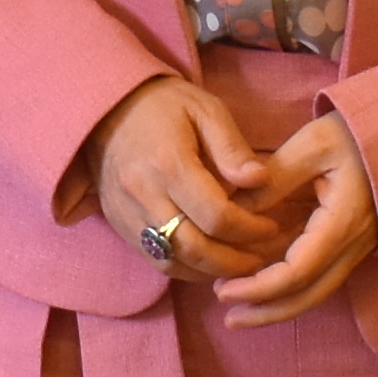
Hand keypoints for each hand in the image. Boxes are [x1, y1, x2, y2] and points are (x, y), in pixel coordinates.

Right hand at [79, 80, 295, 282]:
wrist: (107, 108)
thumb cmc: (164, 105)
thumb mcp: (205, 109)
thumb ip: (232, 147)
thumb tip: (260, 181)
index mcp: (169, 163)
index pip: (216, 215)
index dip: (249, 229)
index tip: (270, 226)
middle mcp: (144, 194)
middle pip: (194, 248)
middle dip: (233, 261)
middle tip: (260, 258)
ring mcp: (127, 213)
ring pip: (172, 261)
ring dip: (210, 271)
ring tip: (238, 264)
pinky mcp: (119, 224)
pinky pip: (154, 259)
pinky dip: (185, 268)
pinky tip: (208, 261)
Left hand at [200, 111, 377, 326]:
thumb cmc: (359, 135)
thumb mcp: (313, 145)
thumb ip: (273, 178)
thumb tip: (232, 209)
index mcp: (341, 224)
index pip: (297, 273)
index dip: (259, 289)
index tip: (224, 291)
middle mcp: (352, 245)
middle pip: (308, 296)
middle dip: (267, 312)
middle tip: (229, 318)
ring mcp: (355, 247)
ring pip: (316, 291)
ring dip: (278, 306)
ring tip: (238, 312)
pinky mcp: (351, 243)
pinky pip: (320, 275)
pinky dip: (290, 287)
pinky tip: (261, 284)